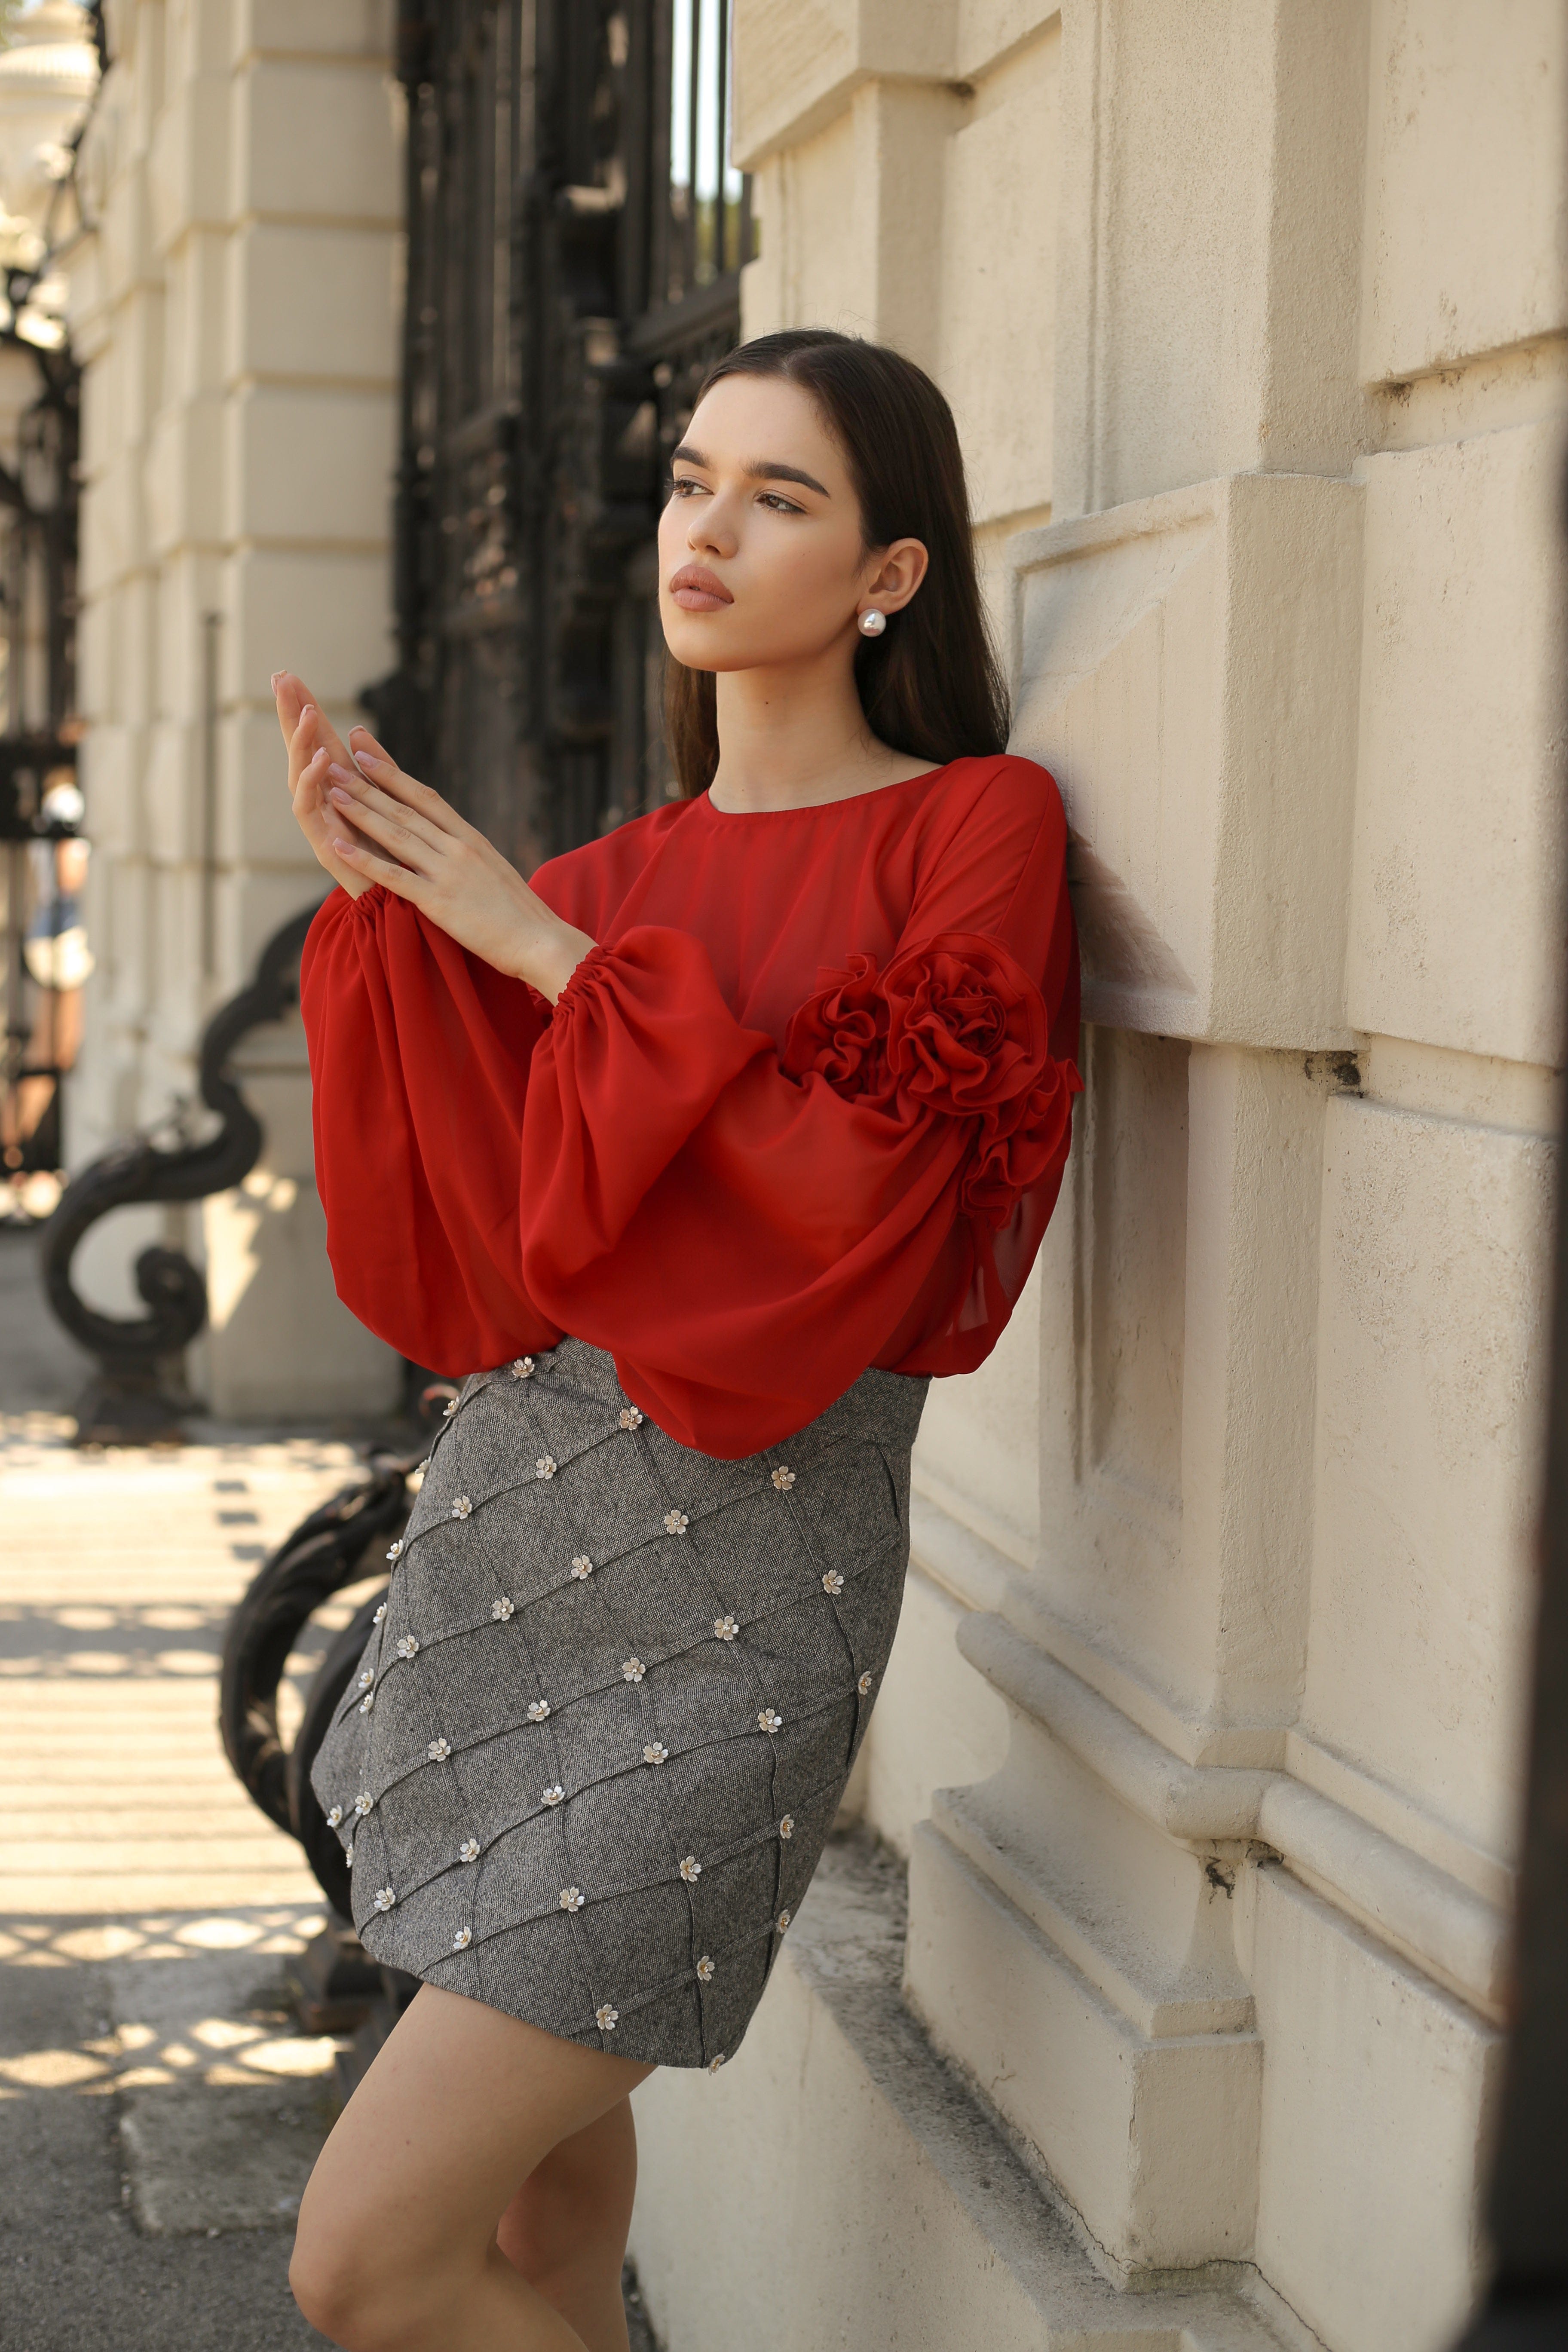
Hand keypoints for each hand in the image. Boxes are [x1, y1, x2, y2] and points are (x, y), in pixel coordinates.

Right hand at [272, 671, 391, 898]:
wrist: (399, 904)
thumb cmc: (392, 854)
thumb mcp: (387, 800)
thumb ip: (376, 766)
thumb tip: (357, 729)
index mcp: (341, 786)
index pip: (318, 738)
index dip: (304, 707)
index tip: (289, 674)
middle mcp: (324, 799)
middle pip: (301, 748)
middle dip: (290, 714)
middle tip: (280, 678)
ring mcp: (320, 820)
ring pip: (301, 774)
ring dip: (302, 743)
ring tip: (306, 713)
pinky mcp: (322, 842)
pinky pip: (310, 808)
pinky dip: (314, 782)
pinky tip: (321, 759)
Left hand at [316, 721, 595, 1001]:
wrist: (541, 941)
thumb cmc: (520, 914)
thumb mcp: (494, 871)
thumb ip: (468, 855)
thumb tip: (449, 844)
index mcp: (471, 839)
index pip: (426, 797)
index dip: (393, 773)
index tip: (366, 751)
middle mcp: (458, 849)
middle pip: (404, 809)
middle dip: (366, 783)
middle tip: (334, 759)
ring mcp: (448, 873)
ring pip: (396, 835)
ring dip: (360, 811)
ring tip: (331, 790)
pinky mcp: (439, 903)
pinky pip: (394, 877)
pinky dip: (365, 861)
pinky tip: (339, 847)